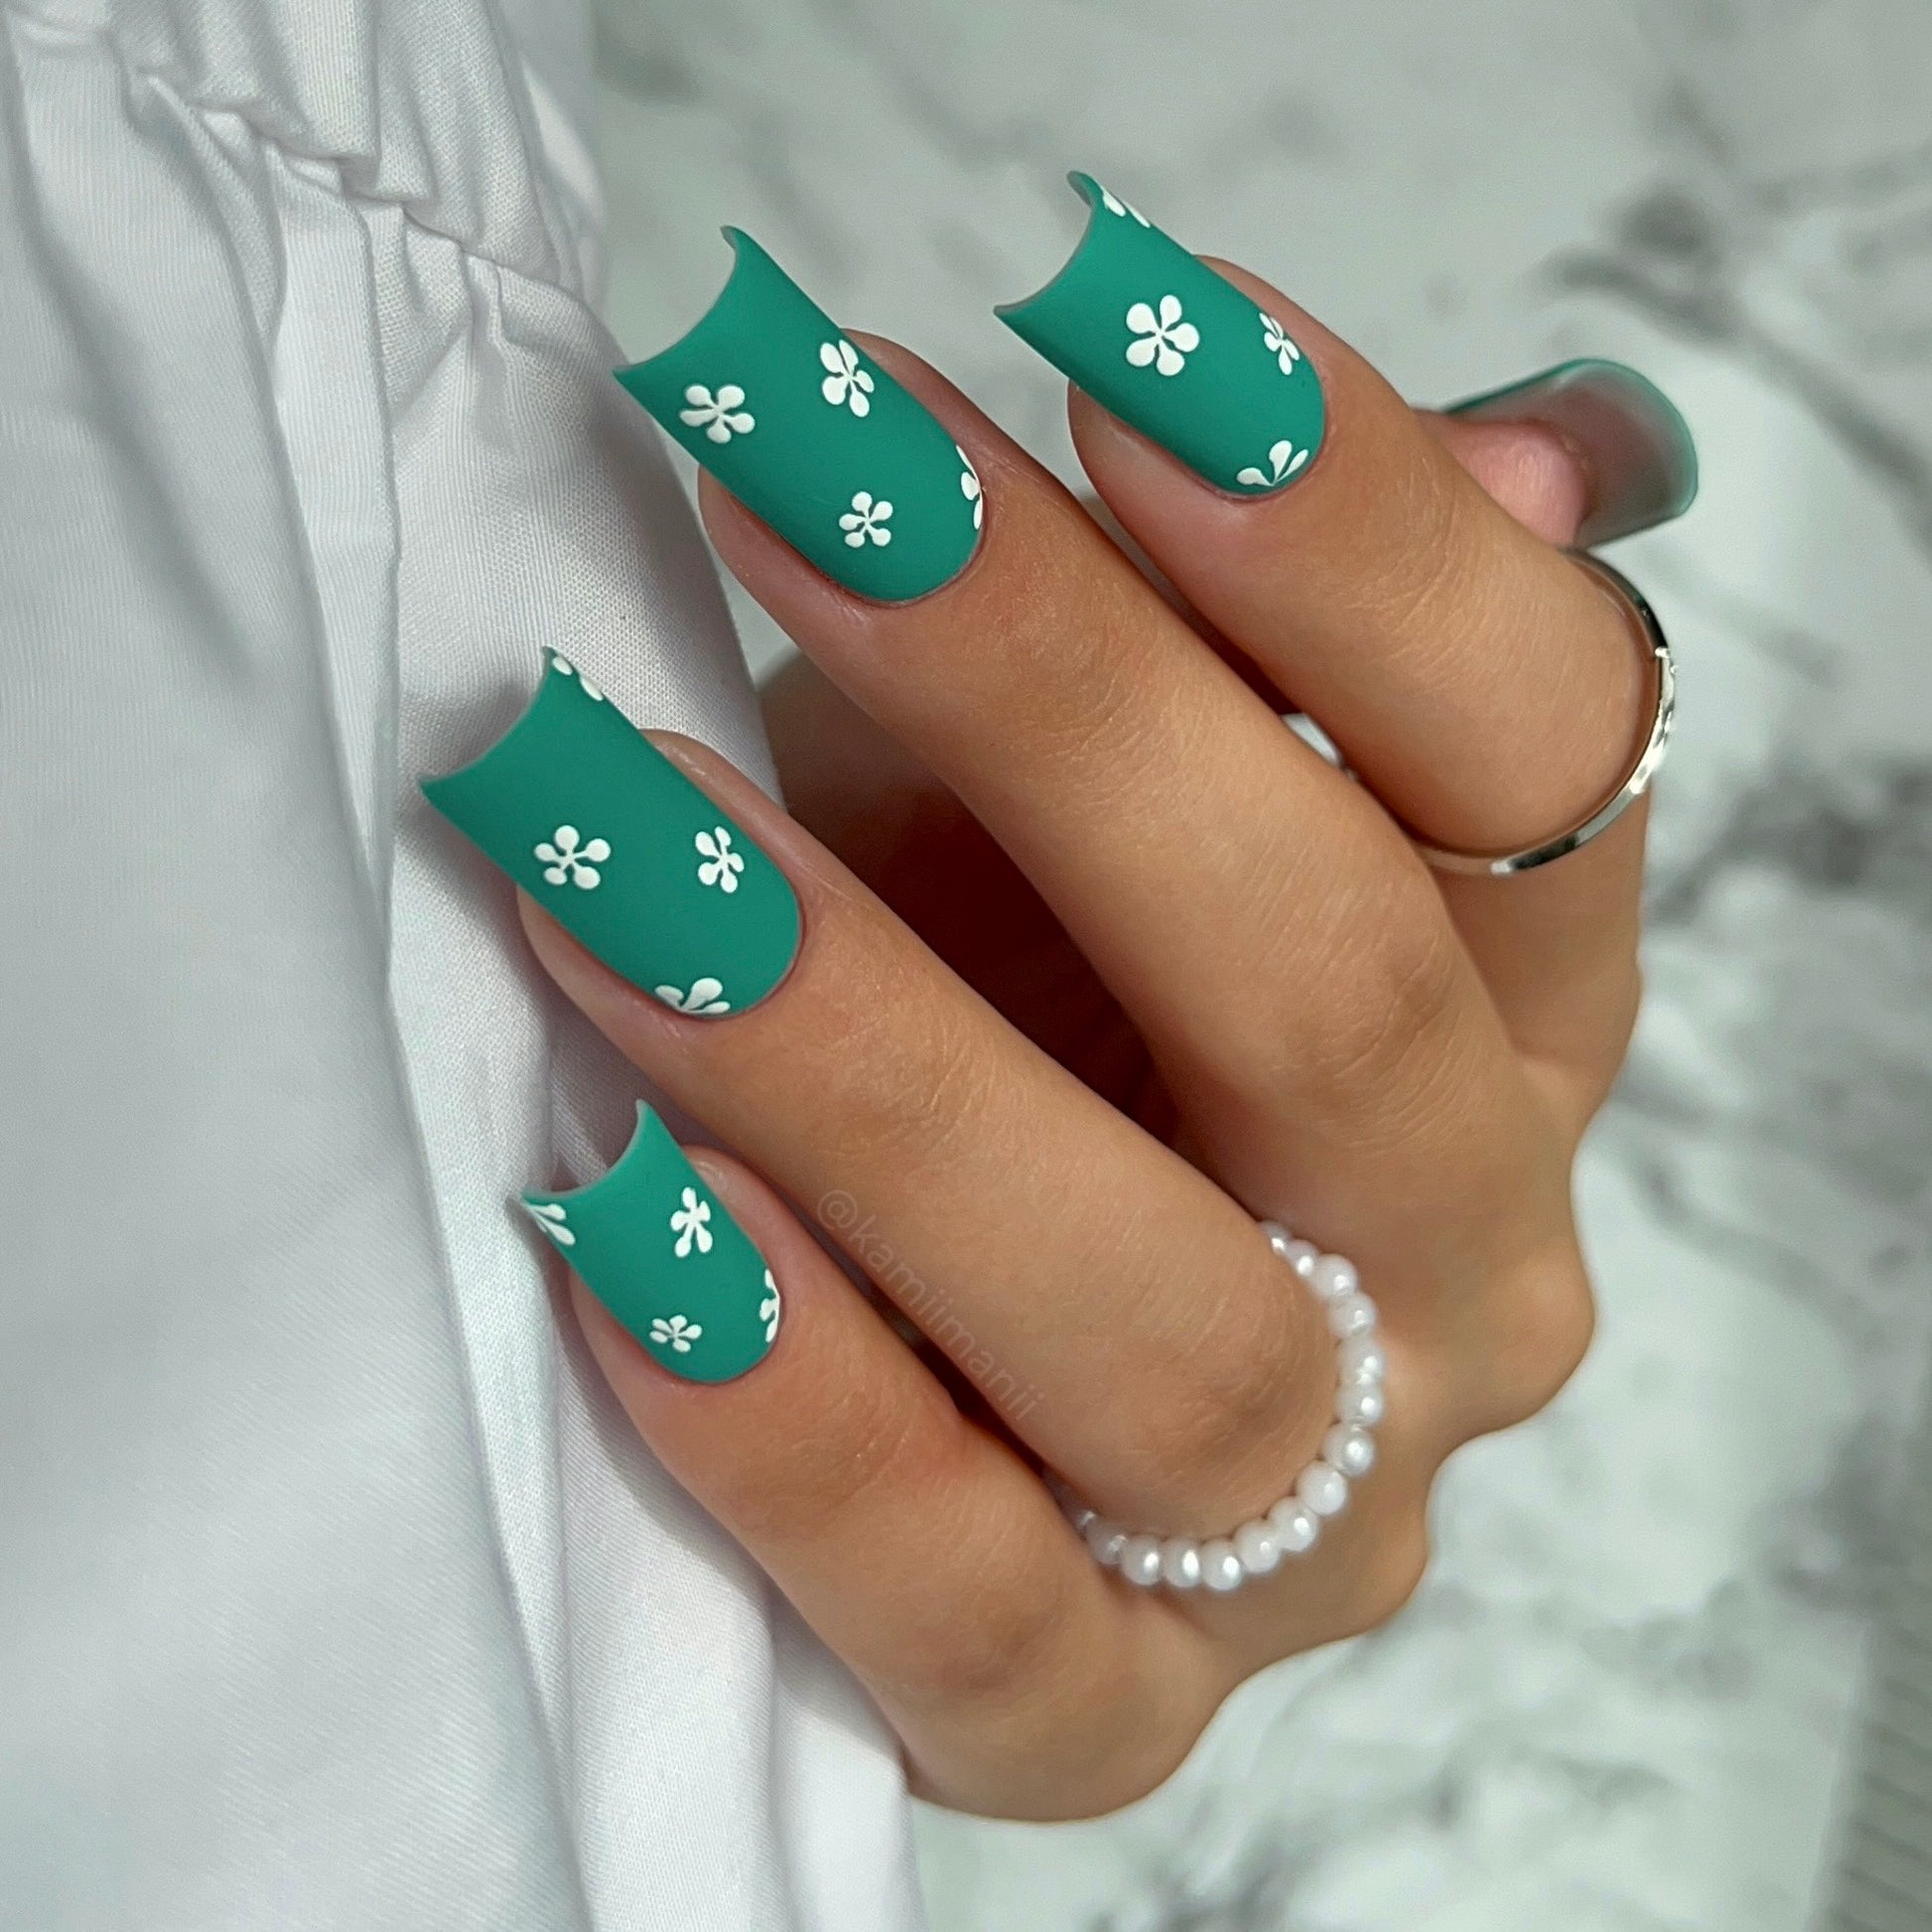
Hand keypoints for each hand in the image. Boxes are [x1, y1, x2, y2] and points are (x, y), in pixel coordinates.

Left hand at [443, 227, 1663, 1818]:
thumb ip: (1255, 629)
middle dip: (1067, 721)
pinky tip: (623, 1219)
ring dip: (875, 1075)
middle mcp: (1452, 1262)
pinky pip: (981, 1615)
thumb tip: (1505, 453)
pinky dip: (800, 1425)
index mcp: (1511, 1004)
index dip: (1357, 535)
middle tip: (813, 492)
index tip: (1107, 326)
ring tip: (621, 862)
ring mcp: (1293, 1511)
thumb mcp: (1078, 771)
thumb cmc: (985, 963)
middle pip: (1342, 1010)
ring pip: (1165, 1330)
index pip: (1547, 746)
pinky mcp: (1094, 1705)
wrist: (887, 1284)